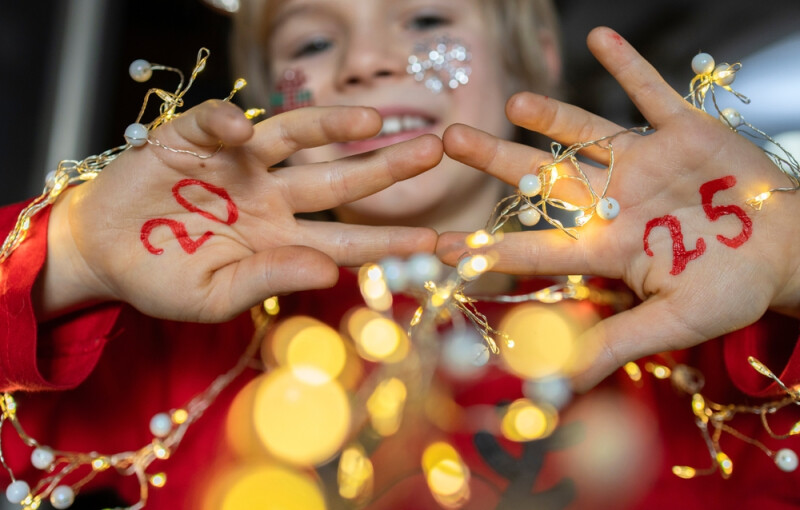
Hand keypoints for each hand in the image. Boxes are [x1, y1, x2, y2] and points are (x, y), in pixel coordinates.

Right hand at [39, 101, 441, 321]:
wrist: (102, 253)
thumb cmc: (161, 279)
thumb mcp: (214, 297)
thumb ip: (268, 281)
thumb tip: (327, 273)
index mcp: (280, 241)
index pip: (346, 243)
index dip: (389, 242)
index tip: (434, 241)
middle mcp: (270, 197)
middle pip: (337, 180)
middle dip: (385, 167)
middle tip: (433, 151)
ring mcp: (236, 165)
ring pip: (292, 136)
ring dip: (331, 125)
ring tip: (372, 119)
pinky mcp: (193, 140)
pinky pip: (215, 124)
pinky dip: (227, 123)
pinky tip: (241, 131)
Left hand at [437, 27, 799, 389]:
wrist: (787, 253)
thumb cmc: (732, 290)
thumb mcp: (674, 322)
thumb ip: (617, 343)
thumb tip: (561, 384)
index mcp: (607, 245)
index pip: (538, 244)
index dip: (490, 245)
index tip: (440, 244)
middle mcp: (614, 200)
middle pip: (544, 176)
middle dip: (497, 160)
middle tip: (449, 140)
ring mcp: (644, 163)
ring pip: (586, 132)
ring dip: (551, 112)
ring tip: (513, 98)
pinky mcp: (682, 132)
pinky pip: (651, 91)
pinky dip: (628, 65)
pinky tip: (600, 36)